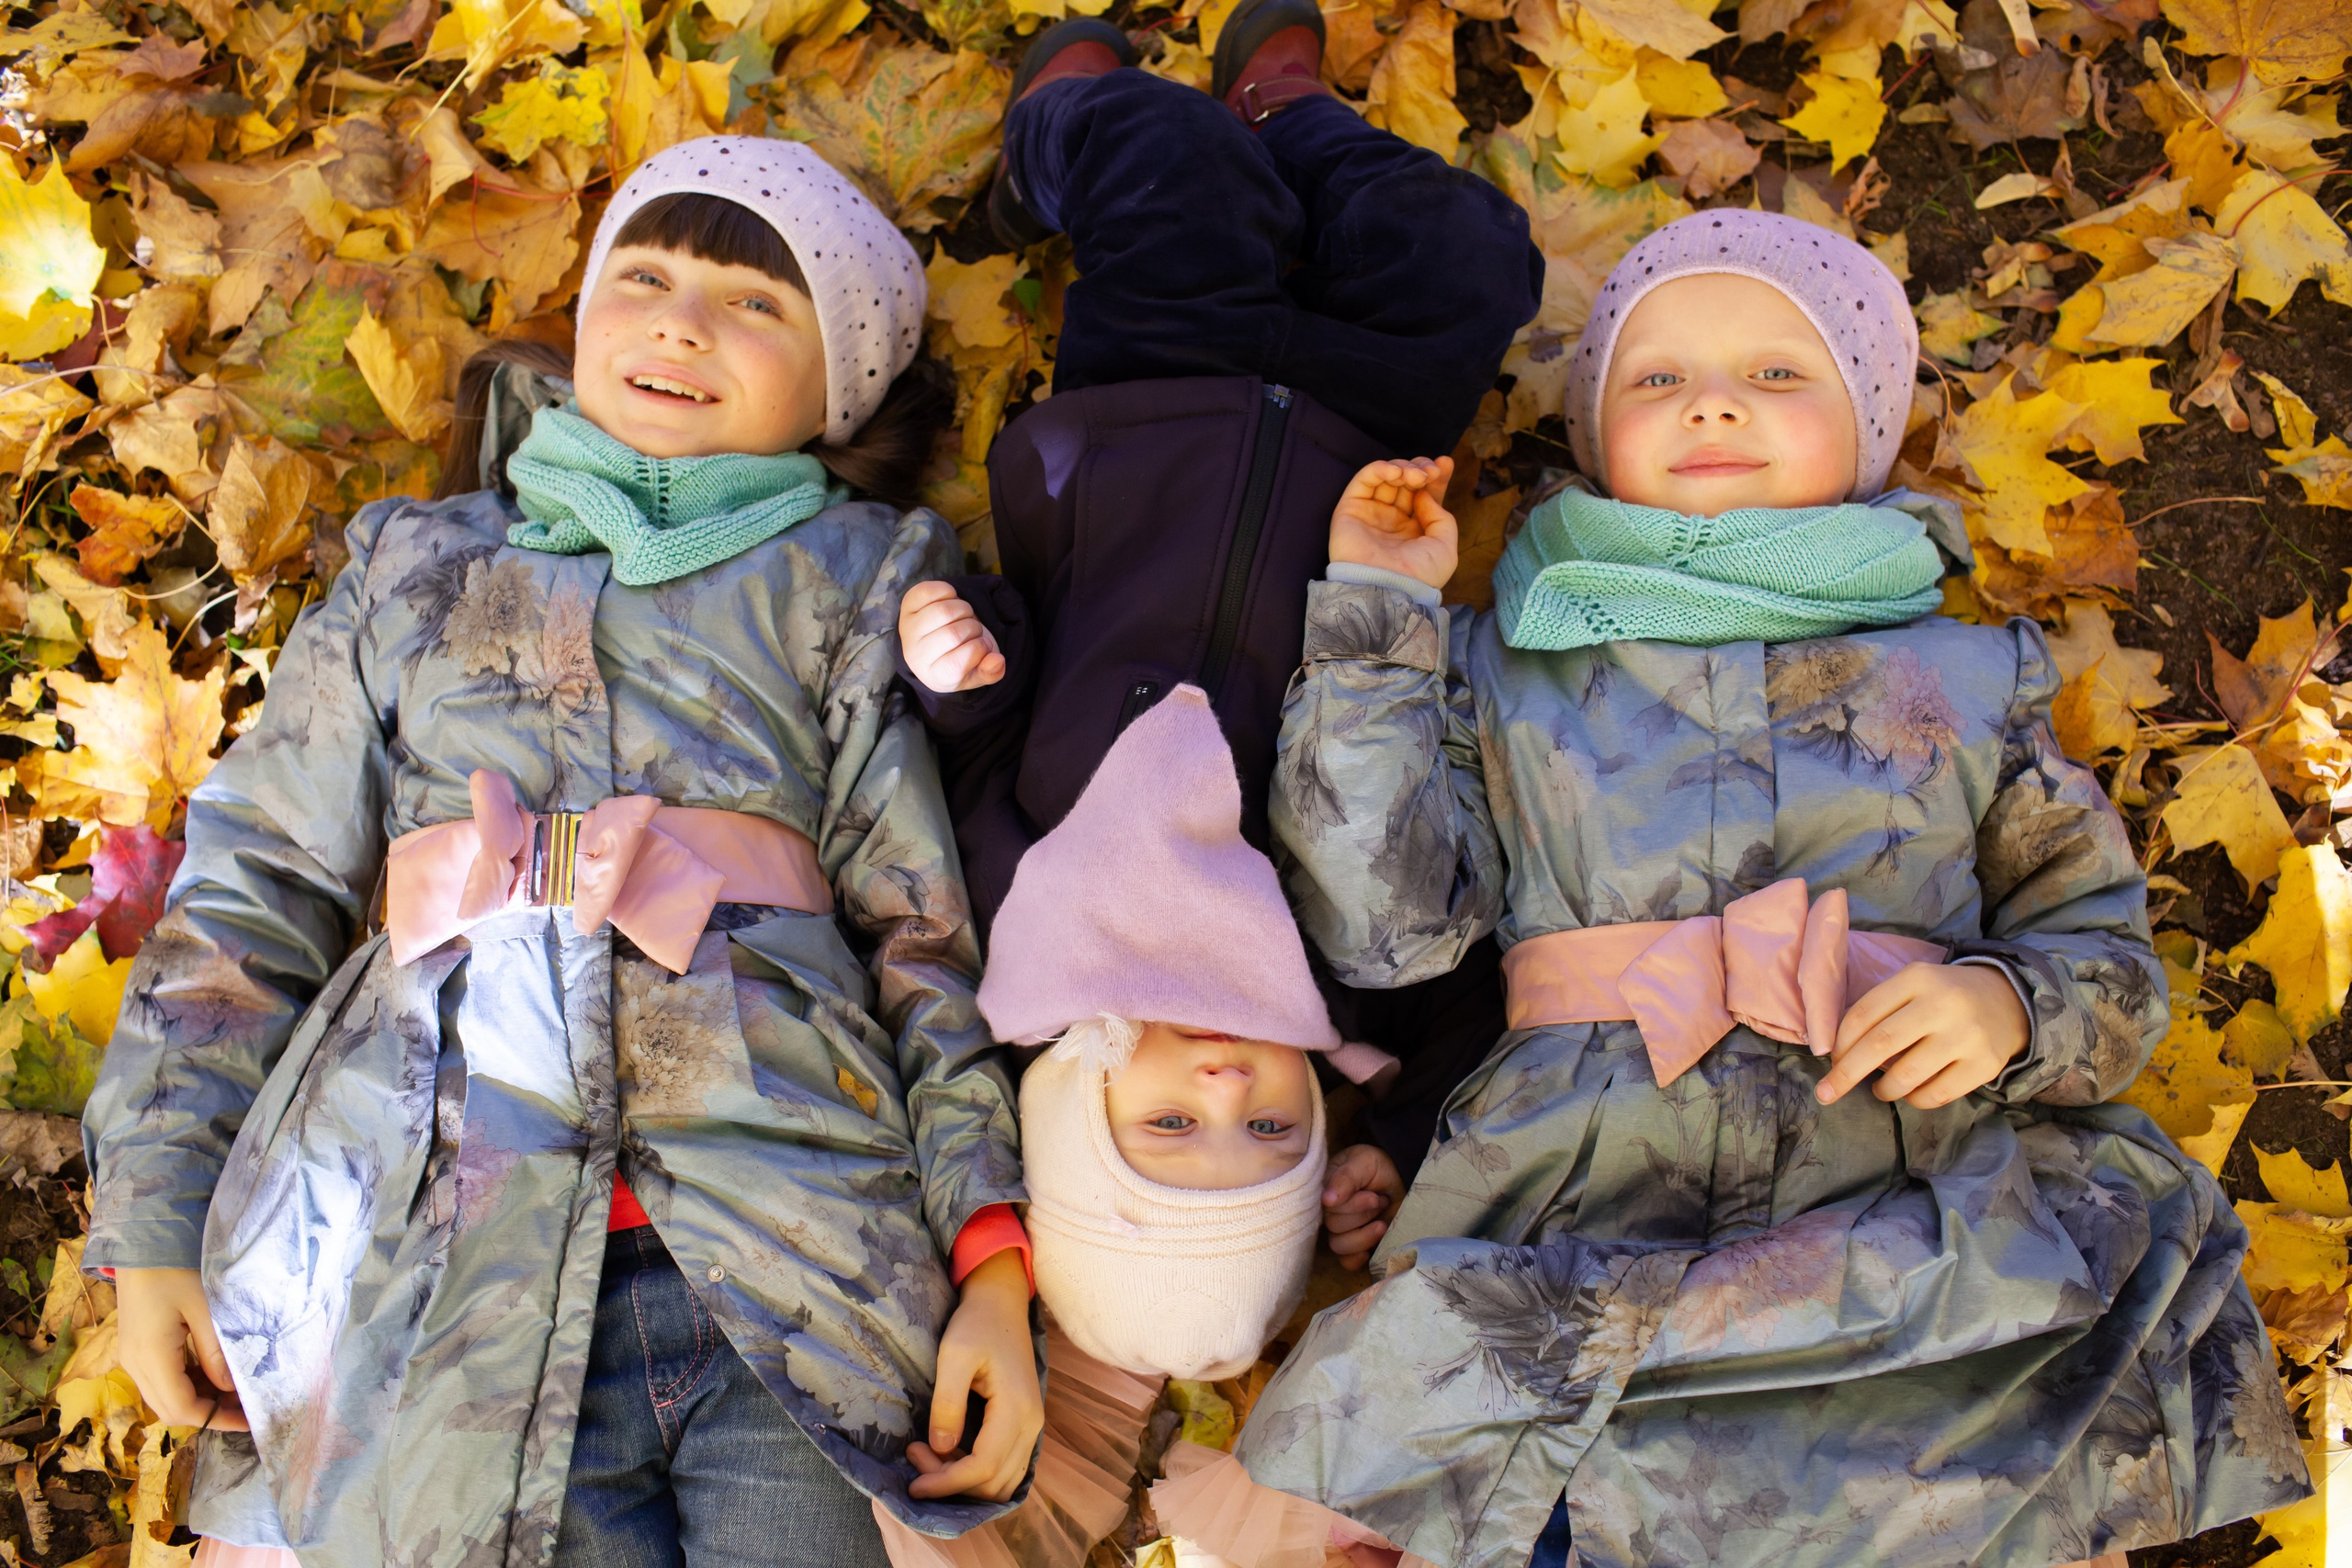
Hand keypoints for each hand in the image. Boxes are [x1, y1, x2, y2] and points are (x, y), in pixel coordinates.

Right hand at [117, 1268, 247, 1431]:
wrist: (142, 1243)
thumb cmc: (176, 1269)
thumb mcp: (204, 1308)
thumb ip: (216, 1351)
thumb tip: (230, 1389)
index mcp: (150, 1356)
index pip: (182, 1407)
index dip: (218, 1419)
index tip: (250, 1420)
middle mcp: (134, 1364)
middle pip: (170, 1410)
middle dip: (209, 1415)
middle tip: (247, 1409)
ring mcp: (131, 1358)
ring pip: (163, 1399)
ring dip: (198, 1402)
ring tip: (236, 1395)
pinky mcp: (135, 1349)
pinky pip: (160, 1381)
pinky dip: (187, 1386)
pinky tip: (215, 1377)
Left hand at [899, 580, 1005, 693]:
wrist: (934, 646)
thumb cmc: (959, 659)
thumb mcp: (977, 672)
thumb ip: (990, 671)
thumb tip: (998, 660)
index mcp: (934, 676)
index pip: (956, 664)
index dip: (979, 649)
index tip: (984, 645)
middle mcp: (915, 655)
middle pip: (952, 635)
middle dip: (973, 628)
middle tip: (974, 630)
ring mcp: (909, 629)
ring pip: (942, 611)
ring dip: (963, 609)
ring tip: (964, 616)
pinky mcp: (907, 606)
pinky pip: (928, 591)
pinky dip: (947, 591)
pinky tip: (950, 601)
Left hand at [907, 1249, 1039, 1501]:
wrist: (1001, 1304)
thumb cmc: (976, 1324)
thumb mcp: (954, 1356)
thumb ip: (947, 1403)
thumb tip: (940, 1448)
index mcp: (1016, 1409)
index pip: (984, 1467)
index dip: (947, 1482)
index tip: (913, 1483)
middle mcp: (1031, 1426)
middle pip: (994, 1483)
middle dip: (951, 1482)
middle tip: (916, 1454)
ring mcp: (1031, 1427)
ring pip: (1002, 1482)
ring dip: (964, 1482)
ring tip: (929, 1454)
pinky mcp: (1024, 1425)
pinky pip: (1005, 1467)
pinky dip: (976, 1473)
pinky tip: (948, 1453)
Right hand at [1322, 1143, 1402, 1271]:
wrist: (1399, 1178)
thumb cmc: (1376, 1166)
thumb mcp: (1363, 1162)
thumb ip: (1346, 1178)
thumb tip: (1326, 1200)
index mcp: (1325, 1191)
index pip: (1328, 1209)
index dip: (1353, 1206)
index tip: (1373, 1196)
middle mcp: (1328, 1213)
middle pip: (1334, 1227)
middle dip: (1363, 1215)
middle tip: (1380, 1202)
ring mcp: (1342, 1231)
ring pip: (1339, 1246)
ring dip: (1364, 1236)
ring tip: (1382, 1224)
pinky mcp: (1356, 1246)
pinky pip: (1346, 1262)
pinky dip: (1357, 1258)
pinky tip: (1370, 1250)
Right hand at [1329, 457, 1457, 591]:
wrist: (1386, 587)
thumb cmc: (1418, 575)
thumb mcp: (1445, 549)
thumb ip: (1442, 519)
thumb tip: (1424, 496)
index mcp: (1414, 530)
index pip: (1425, 495)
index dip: (1436, 477)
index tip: (1445, 463)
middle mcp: (1392, 520)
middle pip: (1407, 481)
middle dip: (1420, 469)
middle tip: (1429, 472)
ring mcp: (1371, 513)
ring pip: (1386, 476)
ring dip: (1403, 467)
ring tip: (1414, 476)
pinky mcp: (1351, 508)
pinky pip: (1364, 479)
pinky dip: (1380, 468)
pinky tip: (1395, 473)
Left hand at [1816, 963, 2029, 1109]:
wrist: (2008, 1001)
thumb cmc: (1944, 997)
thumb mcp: (1913, 985)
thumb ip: (1880, 1009)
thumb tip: (1838, 1053)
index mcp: (1917, 978)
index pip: (1863, 1014)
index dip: (1840, 1043)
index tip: (1829, 1061)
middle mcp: (1942, 1004)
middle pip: (1879, 1045)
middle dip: (1846, 1073)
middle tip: (1826, 1093)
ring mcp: (1966, 1035)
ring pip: (1906, 1076)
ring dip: (1884, 1089)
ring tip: (1881, 1089)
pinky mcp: (1984, 1065)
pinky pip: (1935, 1095)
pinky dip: (1915, 1099)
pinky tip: (1912, 1093)